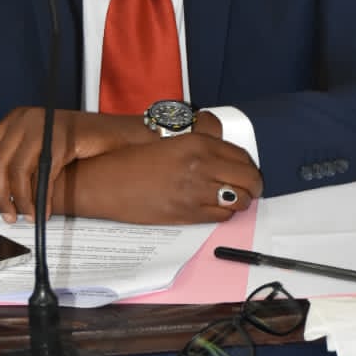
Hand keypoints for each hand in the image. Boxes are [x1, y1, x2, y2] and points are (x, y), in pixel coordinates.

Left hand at [0, 108, 148, 219]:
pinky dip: (43, 197)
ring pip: (19, 171)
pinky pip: (44, 175)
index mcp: (15, 118)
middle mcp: (25, 119)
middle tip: (8, 216)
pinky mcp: (61, 138)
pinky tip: (45, 210)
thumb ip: (7, 140)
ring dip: (22, 200)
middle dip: (1, 196)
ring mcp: (44, 126)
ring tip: (28, 216)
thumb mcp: (36, 141)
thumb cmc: (77, 141)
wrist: (115, 137)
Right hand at [53, 134, 262, 223]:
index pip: (241, 156)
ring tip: (230, 197)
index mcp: (196, 144)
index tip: (245, 169)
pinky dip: (224, 212)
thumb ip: (197, 140)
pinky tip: (213, 206)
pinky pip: (222, 216)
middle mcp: (202, 167)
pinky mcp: (187, 215)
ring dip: (239, 199)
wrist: (102, 184)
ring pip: (239, 200)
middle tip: (248, 186)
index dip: (248, 165)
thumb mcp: (166, 139)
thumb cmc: (128, 160)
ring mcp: (196, 193)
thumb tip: (217, 140)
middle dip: (253, 184)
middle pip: (249, 179)